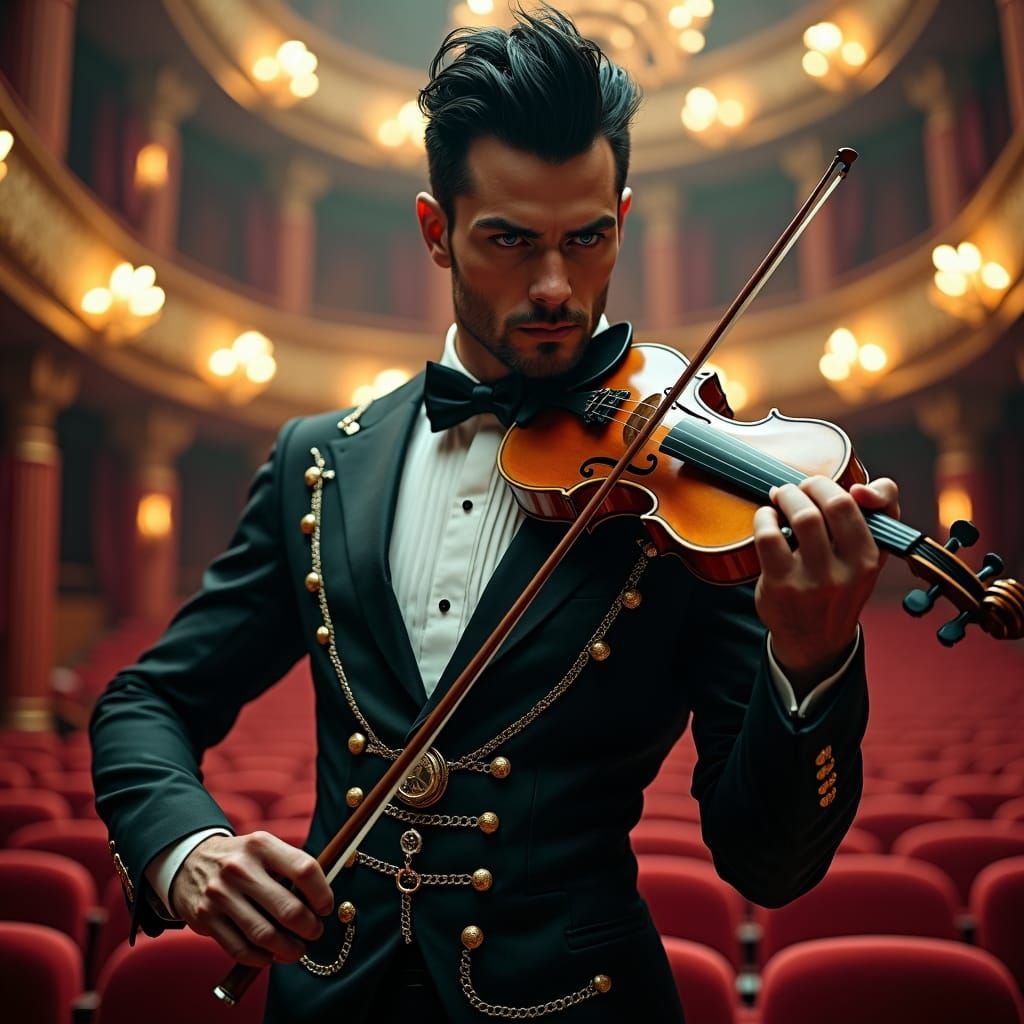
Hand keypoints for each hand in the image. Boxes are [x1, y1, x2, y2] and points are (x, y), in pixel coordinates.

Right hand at [170, 832, 332, 965]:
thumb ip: (290, 868)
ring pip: (265, 934)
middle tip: (315, 932)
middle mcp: (240, 868)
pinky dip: (261, 958)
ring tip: (297, 950)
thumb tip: (321, 903)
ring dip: (288, 949)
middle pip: (288, 908)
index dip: (322, 894)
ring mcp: (220, 894)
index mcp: (262, 845)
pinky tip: (270, 956)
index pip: (304, 870)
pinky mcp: (205, 918)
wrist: (190, 861)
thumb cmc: (242, 859)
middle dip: (309, 928)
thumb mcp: (264, 849)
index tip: (326, 908)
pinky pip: (240, 949)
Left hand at [753, 476, 899, 691]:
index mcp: (871, 557)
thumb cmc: (841, 583)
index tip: (831, 487)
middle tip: (799, 488)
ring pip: (804, 517)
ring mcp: (814, 580)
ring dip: (786, 496)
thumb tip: (860, 487)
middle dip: (812, 485)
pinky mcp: (782, 586)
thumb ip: (881, 509)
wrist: (815, 639)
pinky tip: (766, 519)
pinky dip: (764, 518)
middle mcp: (848, 571)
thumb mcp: (871, 551)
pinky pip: (770, 536)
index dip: (849, 485)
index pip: (869, 503)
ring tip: (780, 497)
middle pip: (835, 504)